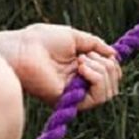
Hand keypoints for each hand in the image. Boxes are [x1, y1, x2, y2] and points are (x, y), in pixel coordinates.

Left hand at [0, 24, 121, 110]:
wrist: (24, 48)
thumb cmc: (43, 40)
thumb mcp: (76, 37)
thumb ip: (96, 45)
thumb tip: (114, 54)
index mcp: (80, 69)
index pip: (110, 76)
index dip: (112, 64)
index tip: (99, 51)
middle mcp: (79, 84)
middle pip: (112, 85)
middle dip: (108, 66)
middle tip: (86, 55)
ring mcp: (74, 94)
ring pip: (108, 93)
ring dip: (102, 71)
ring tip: (81, 60)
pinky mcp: (69, 102)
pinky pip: (97, 97)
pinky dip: (96, 78)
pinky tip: (81, 67)